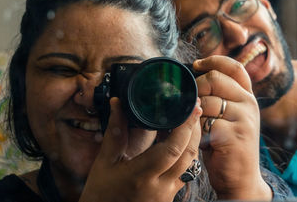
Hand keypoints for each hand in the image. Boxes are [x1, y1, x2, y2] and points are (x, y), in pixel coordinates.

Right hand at [79, 97, 201, 201]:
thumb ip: (115, 132)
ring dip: (193, 141)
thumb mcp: (104, 163)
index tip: (191, 109)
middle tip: (194, 108)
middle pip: (189, 155)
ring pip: (191, 164)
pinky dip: (186, 153)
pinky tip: (181, 141)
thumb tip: (118, 104)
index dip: (185, 127)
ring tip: (189, 121)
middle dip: (195, 129)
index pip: (172, 150)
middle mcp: (160, 187)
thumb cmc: (101, 195)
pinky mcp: (171, 196)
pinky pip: (186, 172)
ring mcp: (168, 194)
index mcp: (141, 177)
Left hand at [193, 56, 271, 200]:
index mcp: (248, 96)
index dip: (213, 61)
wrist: (242, 179)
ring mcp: (244, 119)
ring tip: (199, 129)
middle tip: (192, 105)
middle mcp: (249, 104)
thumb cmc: (228, 146)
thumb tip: (194, 78)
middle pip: (215, 79)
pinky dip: (198, 132)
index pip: (234, 67)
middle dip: (196, 89)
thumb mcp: (230, 117)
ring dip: (195, 116)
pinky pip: (205, 123)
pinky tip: (203, 141)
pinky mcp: (234, 135)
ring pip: (206, 102)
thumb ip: (220, 98)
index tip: (196, 65)